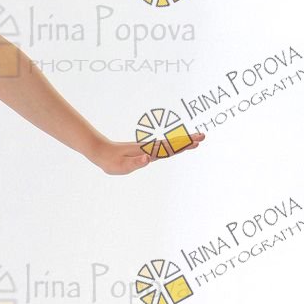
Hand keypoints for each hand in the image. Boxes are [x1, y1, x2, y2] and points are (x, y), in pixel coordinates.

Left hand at [90, 131, 205, 174]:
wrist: (100, 151)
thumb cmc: (110, 161)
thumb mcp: (121, 166)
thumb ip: (135, 163)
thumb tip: (148, 158)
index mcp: (146, 152)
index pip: (168, 149)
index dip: (182, 146)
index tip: (195, 142)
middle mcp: (149, 148)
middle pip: (172, 144)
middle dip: (187, 141)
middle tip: (203, 137)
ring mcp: (147, 149)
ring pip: (168, 145)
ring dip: (182, 142)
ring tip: (195, 141)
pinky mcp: (145, 151)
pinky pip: (163, 148)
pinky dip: (173, 146)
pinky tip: (177, 146)